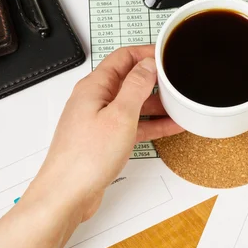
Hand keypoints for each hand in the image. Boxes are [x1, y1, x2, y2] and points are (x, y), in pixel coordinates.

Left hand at [28, 45, 182, 221]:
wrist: (67, 194)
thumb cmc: (85, 158)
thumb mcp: (120, 116)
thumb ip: (136, 87)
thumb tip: (148, 65)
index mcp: (94, 87)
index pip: (123, 57)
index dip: (147, 53)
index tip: (168, 55)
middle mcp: (95, 100)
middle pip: (129, 80)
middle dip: (155, 79)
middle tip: (177, 81)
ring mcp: (99, 120)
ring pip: (133, 104)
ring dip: (156, 104)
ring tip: (180, 104)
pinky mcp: (104, 140)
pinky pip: (132, 125)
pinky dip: (151, 124)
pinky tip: (170, 127)